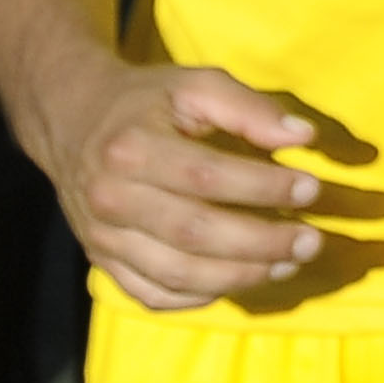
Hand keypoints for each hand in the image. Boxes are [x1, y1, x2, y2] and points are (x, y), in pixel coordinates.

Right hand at [36, 58, 326, 308]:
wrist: (71, 121)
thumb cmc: (145, 101)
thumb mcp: (194, 85)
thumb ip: (249, 108)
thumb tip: (304, 137)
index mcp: (133, 148)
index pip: (207, 177)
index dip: (263, 187)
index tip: (311, 189)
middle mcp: (112, 199)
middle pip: (194, 234)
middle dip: (261, 242)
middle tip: (312, 241)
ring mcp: (103, 238)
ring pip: (177, 274)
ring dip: (240, 276)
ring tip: (288, 264)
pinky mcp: (101, 261)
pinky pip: (153, 295)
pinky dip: (199, 297)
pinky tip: (237, 280)